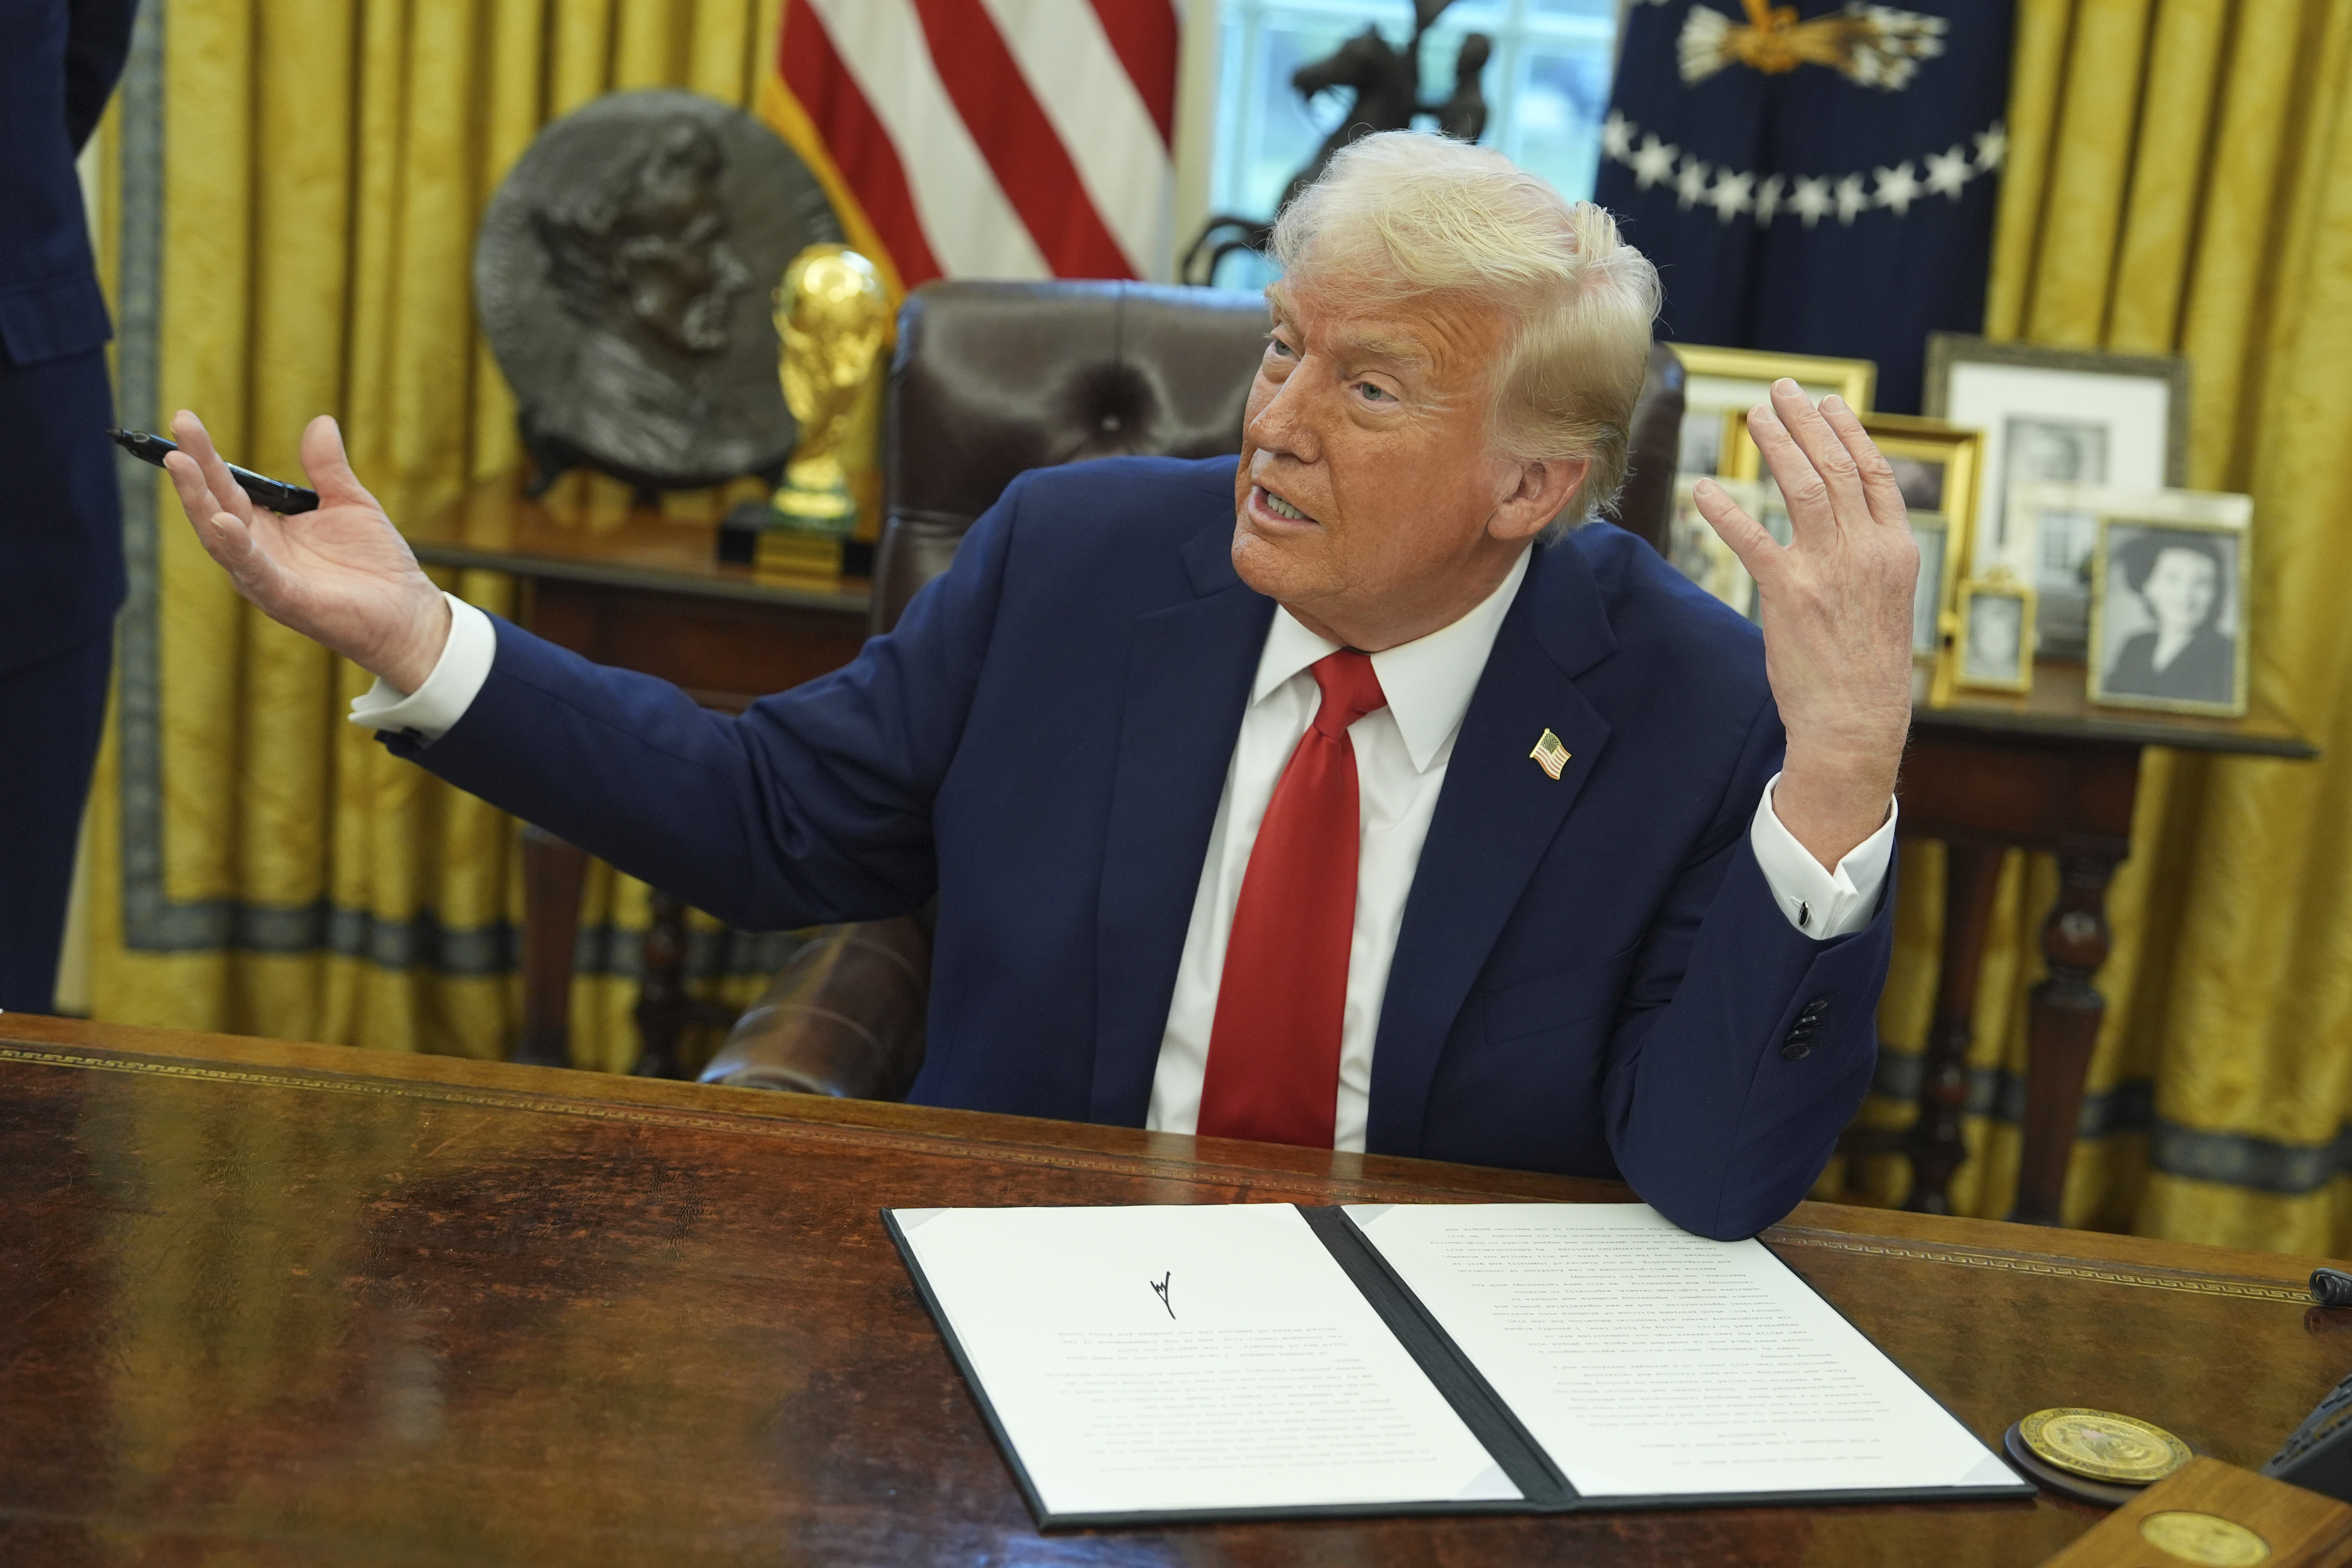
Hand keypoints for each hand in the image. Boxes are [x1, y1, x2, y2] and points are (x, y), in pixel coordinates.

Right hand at [164, 411, 450, 692]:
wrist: (408, 611)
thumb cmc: (376, 562)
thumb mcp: (350, 503)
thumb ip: (328, 467)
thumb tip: (320, 421)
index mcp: (267, 528)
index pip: (227, 486)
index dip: (205, 455)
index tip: (185, 419)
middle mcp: (257, 553)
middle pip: (214, 506)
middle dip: (193, 469)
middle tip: (178, 429)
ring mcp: (267, 578)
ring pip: (221, 538)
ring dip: (199, 501)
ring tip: (181, 463)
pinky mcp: (287, 600)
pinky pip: (255, 572)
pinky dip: (237, 548)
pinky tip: (223, 521)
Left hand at [1693, 380, 1915, 868]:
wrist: (1858, 719)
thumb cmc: (1866, 663)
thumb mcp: (1885, 599)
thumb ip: (1869, 554)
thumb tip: (1847, 518)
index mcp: (1896, 549)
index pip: (1874, 473)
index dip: (1848, 432)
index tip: (1828, 403)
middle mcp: (1867, 551)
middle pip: (1837, 466)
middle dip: (1807, 422)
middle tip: (1780, 390)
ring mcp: (1830, 569)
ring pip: (1805, 486)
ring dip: (1777, 444)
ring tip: (1754, 414)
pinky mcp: (1790, 593)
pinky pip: (1753, 539)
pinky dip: (1726, 510)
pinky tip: (1705, 489)